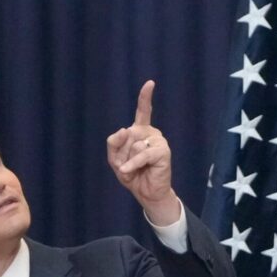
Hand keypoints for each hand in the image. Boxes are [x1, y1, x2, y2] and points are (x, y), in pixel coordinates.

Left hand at [107, 80, 180, 225]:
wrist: (145, 193)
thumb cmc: (132, 174)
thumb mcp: (114, 159)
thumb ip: (113, 143)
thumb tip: (125, 129)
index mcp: (140, 131)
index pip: (143, 111)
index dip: (145, 97)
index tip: (150, 83)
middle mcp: (151, 133)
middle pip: (125, 135)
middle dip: (121, 154)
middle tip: (129, 165)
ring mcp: (158, 141)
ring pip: (133, 144)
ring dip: (128, 160)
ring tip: (135, 169)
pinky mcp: (163, 151)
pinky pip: (141, 153)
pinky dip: (132, 164)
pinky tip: (128, 171)